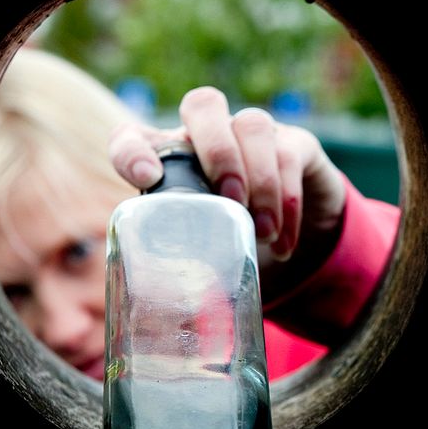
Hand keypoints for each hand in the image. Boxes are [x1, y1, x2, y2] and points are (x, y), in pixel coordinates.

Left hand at [109, 86, 344, 285]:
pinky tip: (283, 245)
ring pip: (252, 123)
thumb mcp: (198, 252)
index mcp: (170, 160)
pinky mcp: (295, 146)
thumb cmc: (229, 243)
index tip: (146, 179)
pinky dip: (289, 205)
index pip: (135, 136)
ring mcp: (254, 137)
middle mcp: (210, 138)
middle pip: (203, 104)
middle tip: (230, 202)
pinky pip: (292, 156)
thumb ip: (179, 267)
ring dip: (259, 180)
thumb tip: (154, 324)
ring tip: (261, 233)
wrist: (288, 237)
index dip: (132, 149)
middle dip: (218, 153)